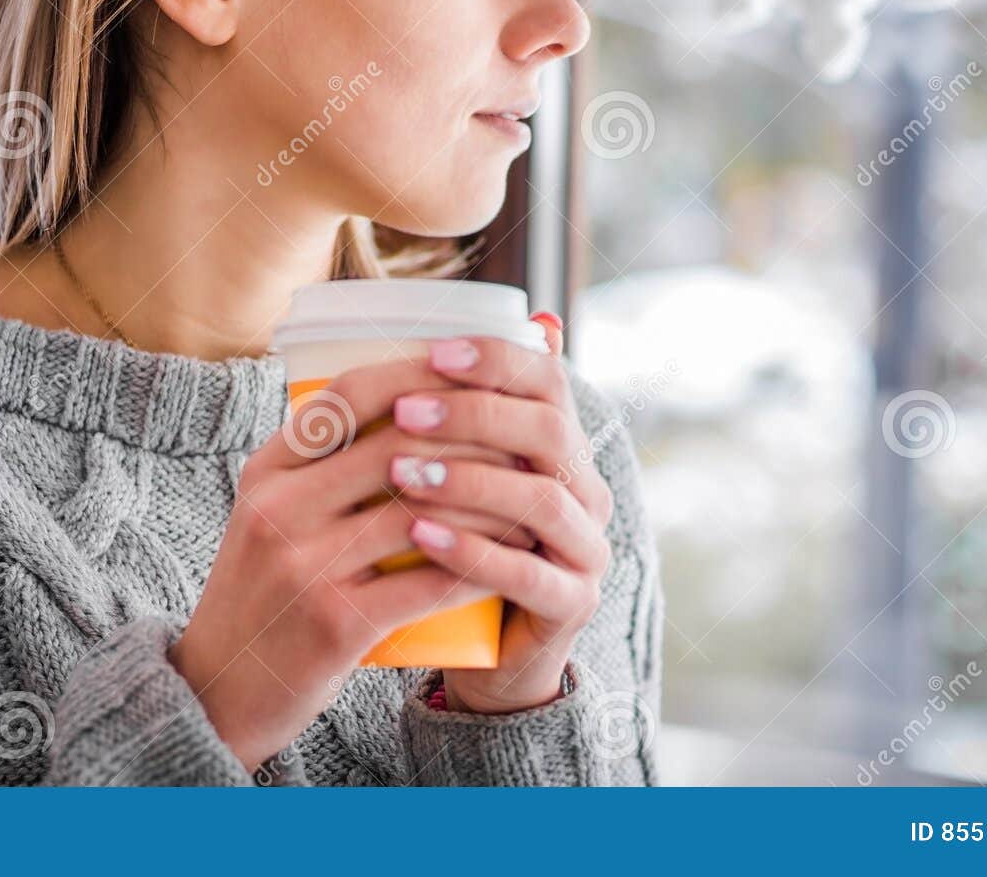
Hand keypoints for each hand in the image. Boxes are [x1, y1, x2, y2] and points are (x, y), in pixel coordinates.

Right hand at [167, 354, 543, 771]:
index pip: (348, 395)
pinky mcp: (335, 624)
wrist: (218, 690)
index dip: (418, 372)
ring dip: (487, 501)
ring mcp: (304, 567)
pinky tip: (511, 559)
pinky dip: (478, 565)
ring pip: (421, 513)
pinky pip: (427, 584)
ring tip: (528, 494)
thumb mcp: (269, 515)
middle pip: (396, 446)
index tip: (473, 372)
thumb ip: (319, 466)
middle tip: (521, 436)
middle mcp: (279, 510)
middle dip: (472, 435)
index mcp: (267, 472)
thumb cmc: (264, 594)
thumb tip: (402, 401)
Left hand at [393, 313, 613, 714]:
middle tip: (404, 413)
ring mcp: (586, 548)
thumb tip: (400, 339)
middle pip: (551, 431)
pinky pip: (529, 573)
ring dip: (468, 482)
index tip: (434, 352)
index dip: (497, 359)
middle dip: (475, 415)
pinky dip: (472, 551)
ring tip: (401, 475)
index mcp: (561, 445)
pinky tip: (420, 537)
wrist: (481, 647)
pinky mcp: (571, 604)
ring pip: (542, 500)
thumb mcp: (448, 475)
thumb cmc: (454, 546)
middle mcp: (586, 488)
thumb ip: (438, 417)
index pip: (548, 380)